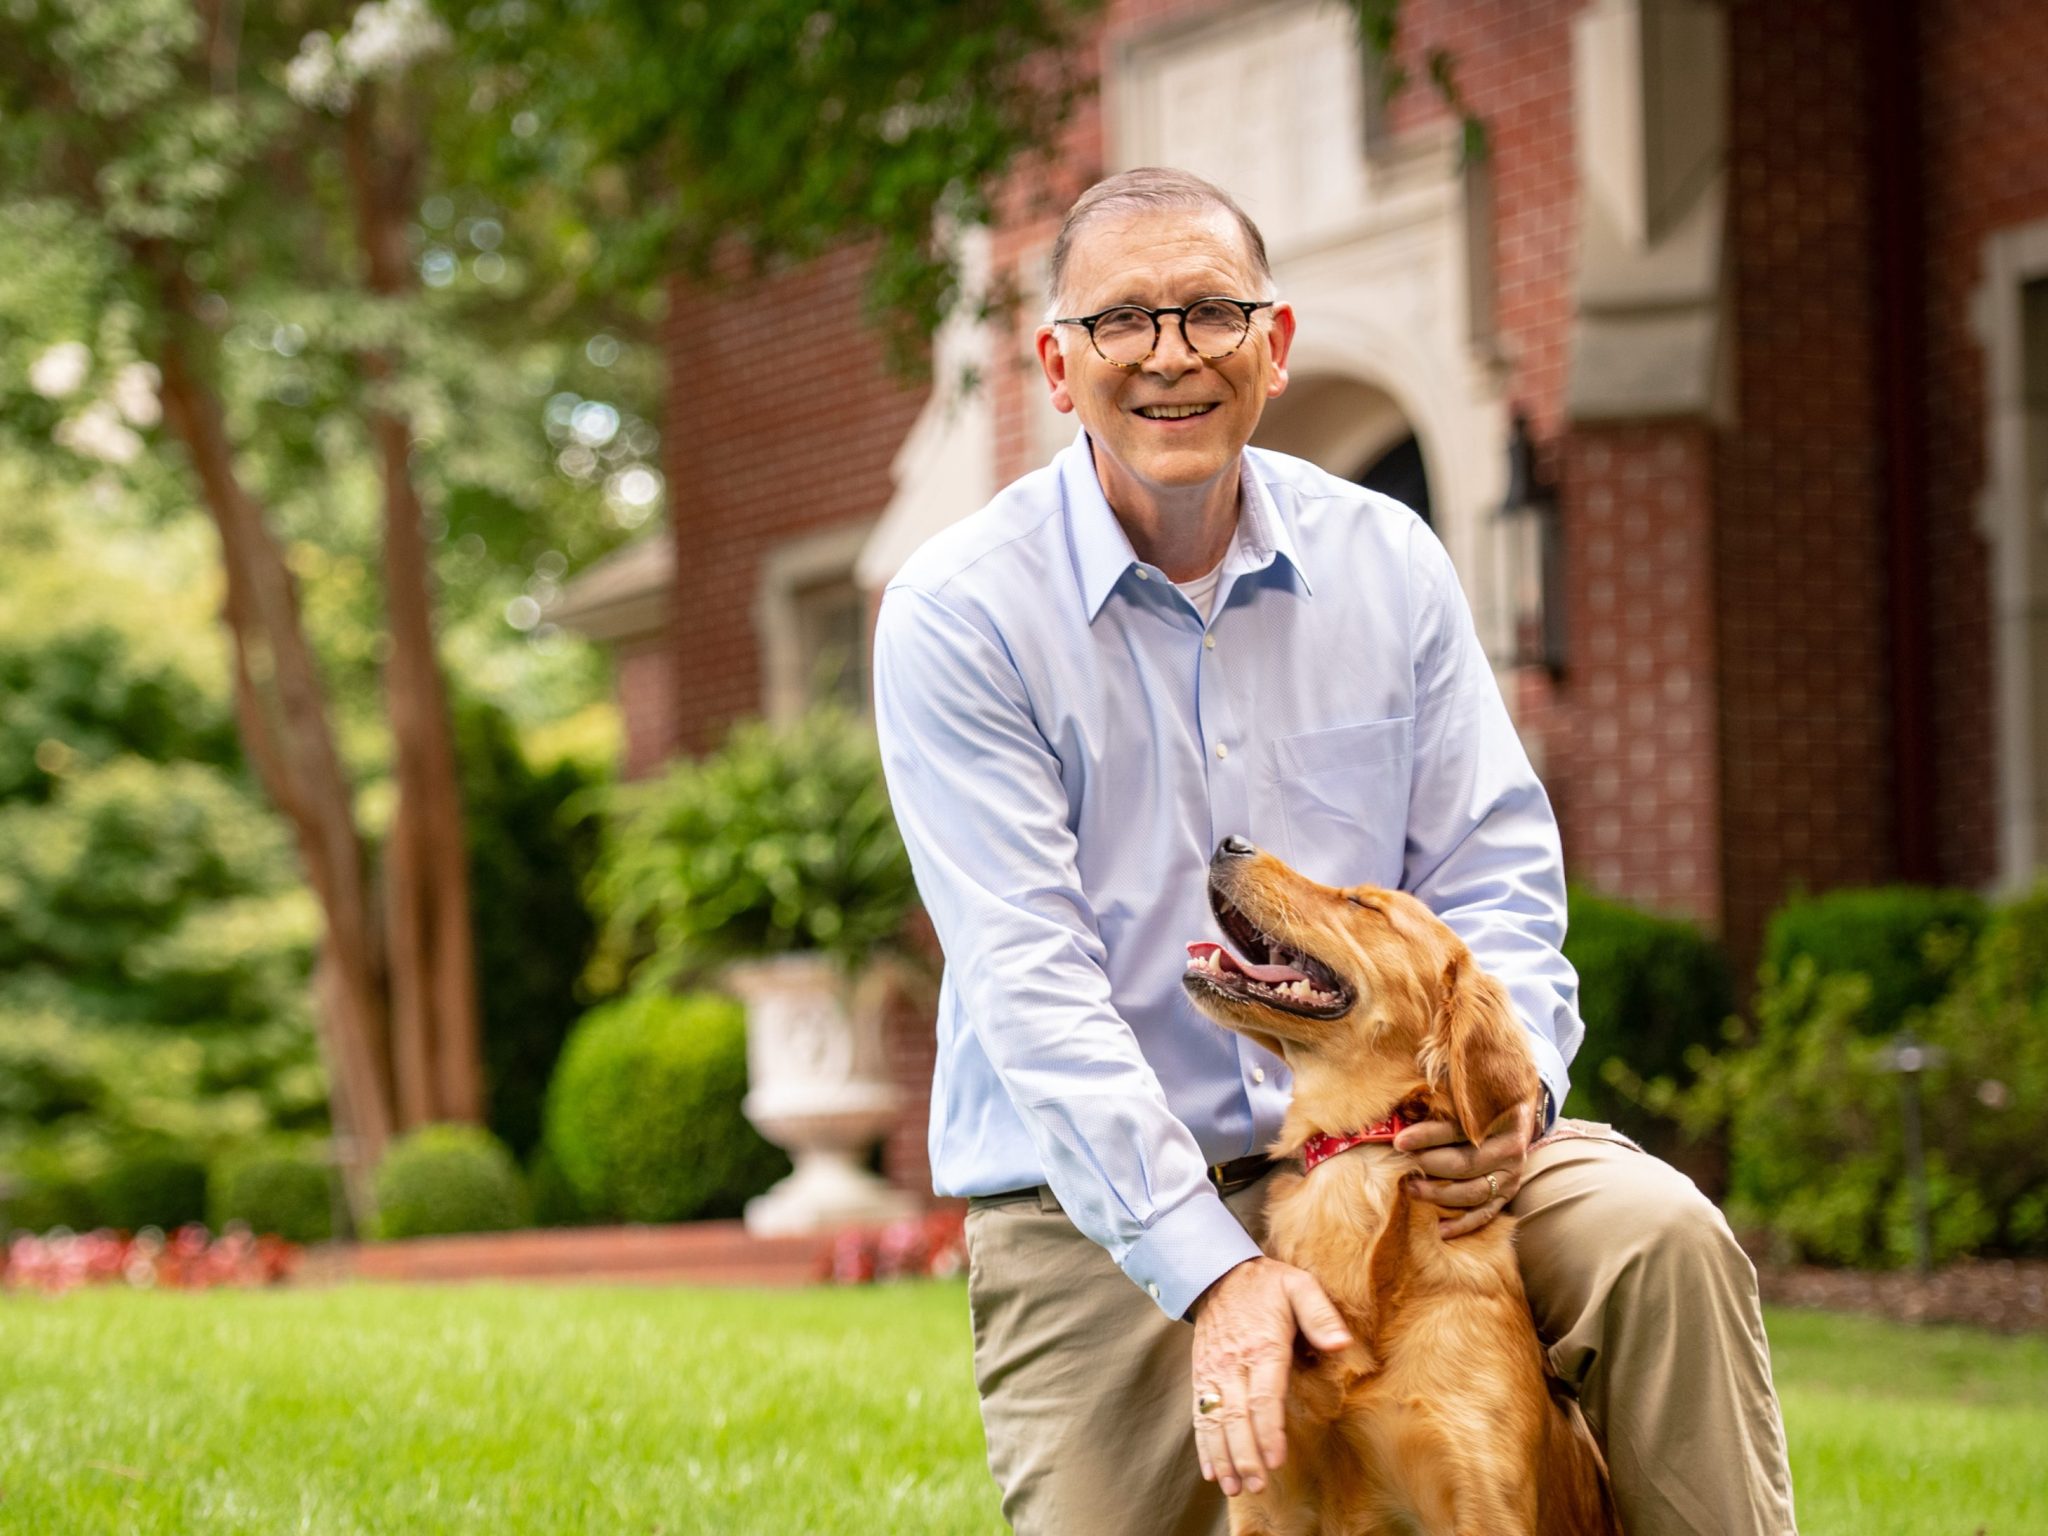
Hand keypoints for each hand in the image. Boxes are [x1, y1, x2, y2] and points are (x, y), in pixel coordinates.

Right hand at [1187, 1257, 1352, 1496]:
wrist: (1217, 1273)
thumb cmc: (1266, 1284)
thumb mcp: (1299, 1286)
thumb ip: (1320, 1314)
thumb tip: (1341, 1344)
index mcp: (1262, 1346)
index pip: (1263, 1396)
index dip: (1268, 1430)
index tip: (1276, 1459)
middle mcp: (1233, 1364)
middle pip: (1236, 1416)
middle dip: (1245, 1454)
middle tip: (1257, 1485)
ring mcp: (1213, 1372)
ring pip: (1214, 1421)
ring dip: (1223, 1457)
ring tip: (1234, 1487)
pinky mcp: (1201, 1377)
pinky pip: (1200, 1415)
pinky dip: (1204, 1446)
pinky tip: (1212, 1471)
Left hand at [1394, 1096, 1536, 1237]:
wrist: (1514, 1109)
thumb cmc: (1478, 1097)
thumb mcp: (1465, 1087)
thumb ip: (1441, 1091)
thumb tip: (1404, 1101)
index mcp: (1500, 1117)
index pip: (1459, 1130)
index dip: (1427, 1136)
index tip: (1399, 1141)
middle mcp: (1510, 1148)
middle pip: (1465, 1163)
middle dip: (1429, 1166)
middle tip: (1401, 1166)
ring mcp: (1511, 1174)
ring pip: (1473, 1192)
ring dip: (1439, 1195)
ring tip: (1410, 1190)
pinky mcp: (1508, 1194)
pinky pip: (1485, 1214)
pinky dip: (1462, 1224)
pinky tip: (1439, 1230)